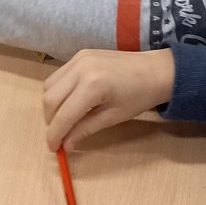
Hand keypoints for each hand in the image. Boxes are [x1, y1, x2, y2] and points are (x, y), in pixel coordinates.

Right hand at [43, 48, 175, 151]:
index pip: (63, 115)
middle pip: (50, 99)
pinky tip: (70, 102)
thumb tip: (65, 146)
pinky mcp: (79, 55)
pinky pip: (58, 76)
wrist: (156, 70)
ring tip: (64, 119)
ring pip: (49, 86)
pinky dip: (58, 91)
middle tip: (60, 136)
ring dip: (52, 106)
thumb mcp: (112, 117)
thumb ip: (85, 129)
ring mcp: (78, 58)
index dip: (55, 135)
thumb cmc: (139, 97)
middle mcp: (80, 68)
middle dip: (51, 121)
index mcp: (92, 85)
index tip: (53, 149)